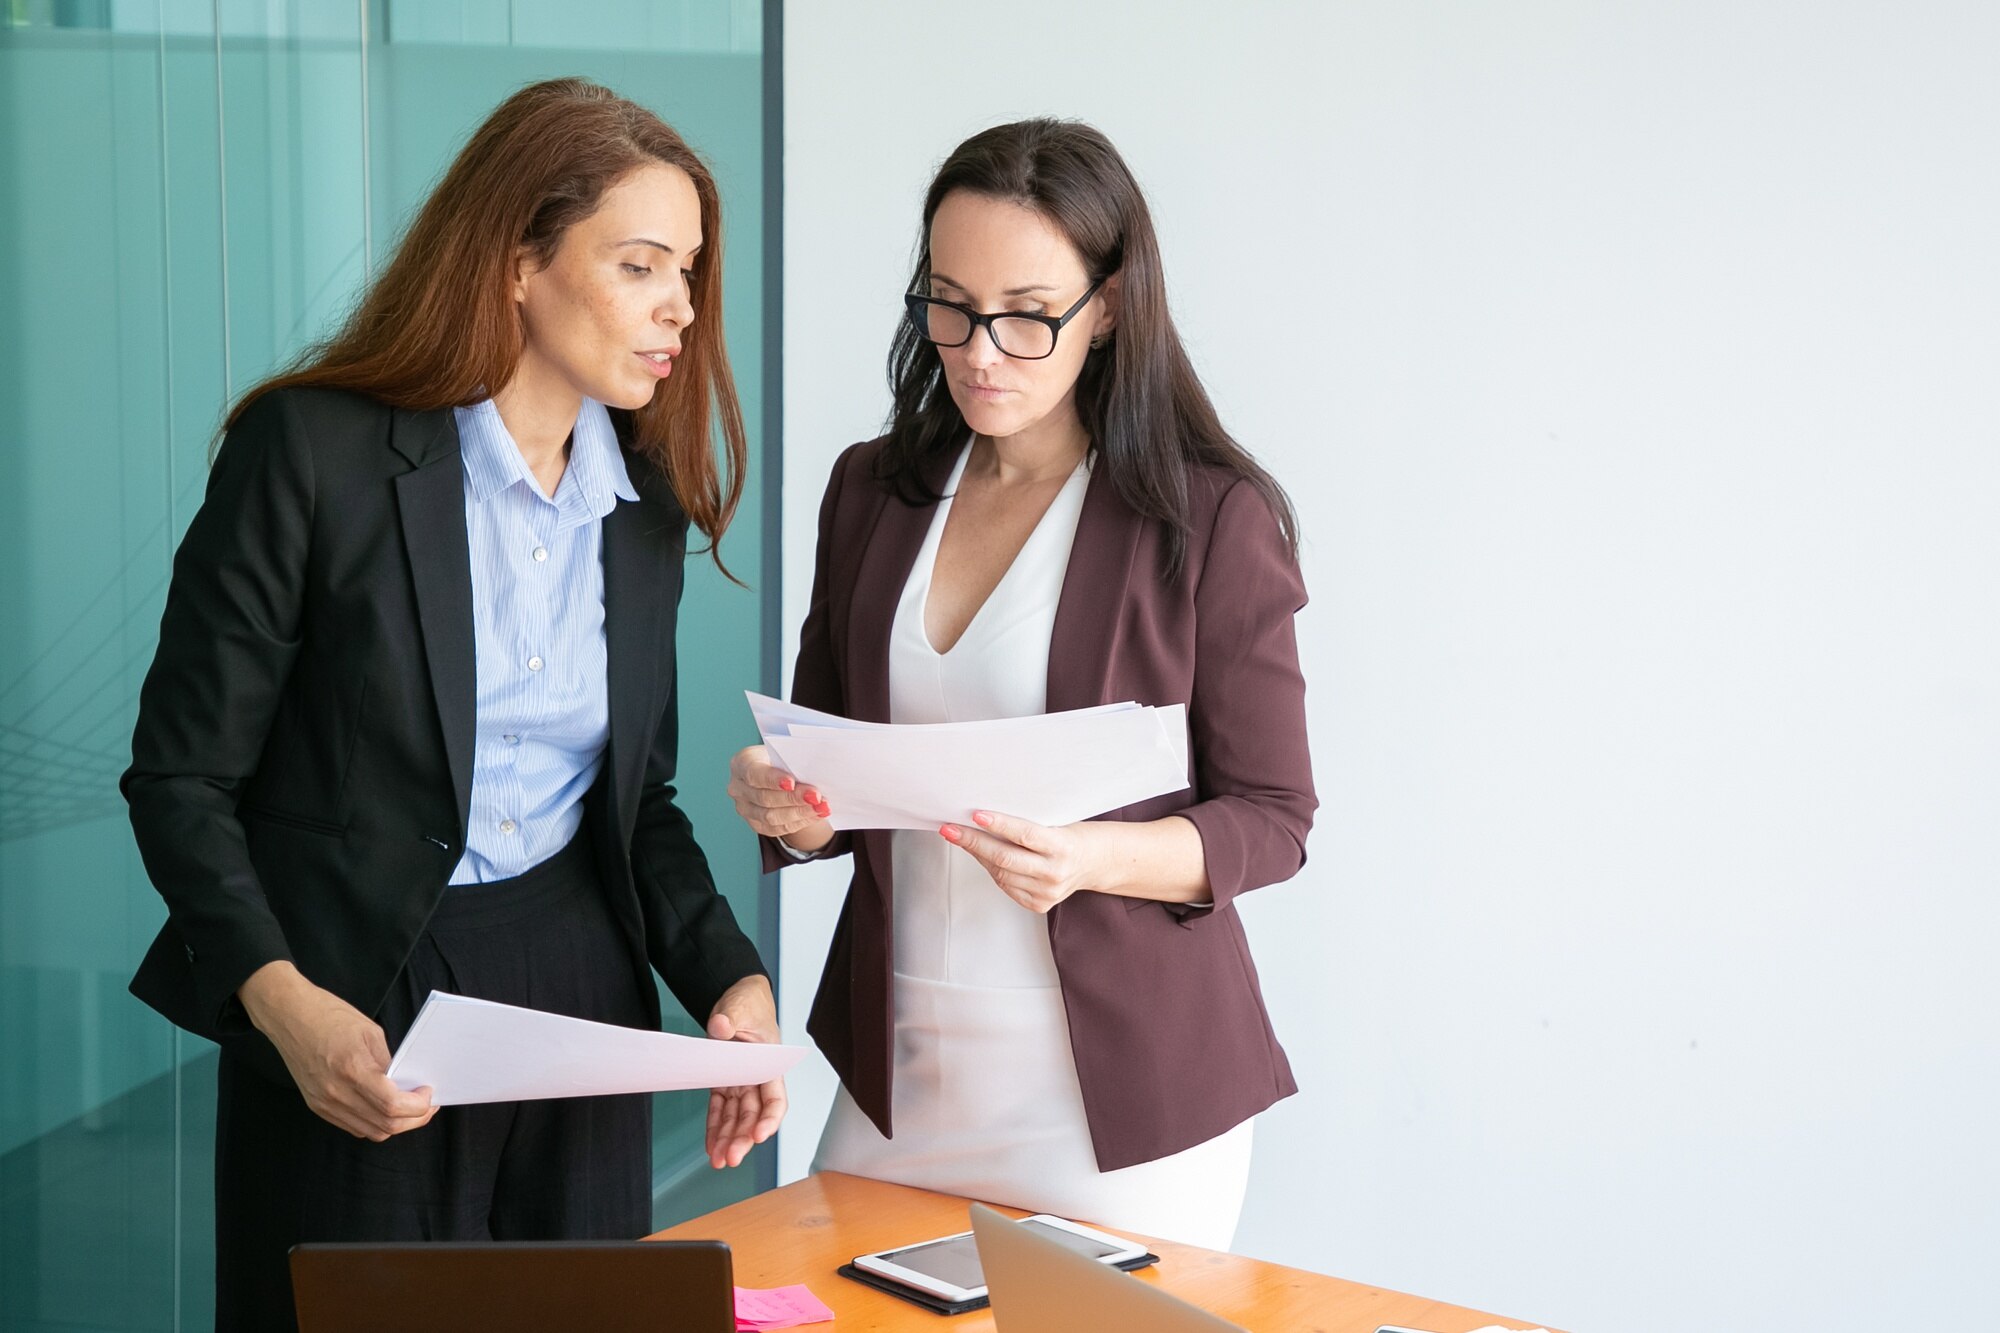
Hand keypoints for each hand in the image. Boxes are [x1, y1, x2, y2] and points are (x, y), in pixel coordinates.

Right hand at [238, 961, 437, 1140]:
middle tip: (426, 1105)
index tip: (429, 1095)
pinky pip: (353, 1126)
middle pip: (385, 1125)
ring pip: (370, 1131)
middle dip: (413, 1119)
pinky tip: (383, 1108)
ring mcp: (324, 1103)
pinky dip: (374, 1122)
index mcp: (352, 1069)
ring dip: (395, 1124)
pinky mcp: (316, 1106)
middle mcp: (336, 1092)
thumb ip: (389, 1063)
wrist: (290, 1016)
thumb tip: (408, 1084)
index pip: (392, 1105)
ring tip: (408, 1108)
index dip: (418, 1106)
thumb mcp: (371, 1032)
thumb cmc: (330, 1016)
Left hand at [704, 974, 786, 1168]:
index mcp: (769, 1063)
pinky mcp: (723, 1083)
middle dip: (743, 1139)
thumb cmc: (748, 1001)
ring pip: (736, 1119)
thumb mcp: (740, 1006)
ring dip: (727, 1140)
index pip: (776, 1098)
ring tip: (717, 1160)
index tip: (759, 1134)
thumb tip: (721, 1027)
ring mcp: (739, 1083)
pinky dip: (715, 1129)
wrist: (736, 997)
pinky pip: (720, 1110)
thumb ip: (731, 1017)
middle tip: (730, 1157)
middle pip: (754, 1116)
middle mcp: (756, 1078)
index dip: (770, 1119)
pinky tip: (710, 1147)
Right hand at [727, 745, 833, 846]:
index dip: (773, 780)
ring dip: (800, 813)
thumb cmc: (781, 758)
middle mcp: (738, 788)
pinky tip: (815, 815)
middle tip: (817, 797)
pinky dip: (799, 822)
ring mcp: (744, 809)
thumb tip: (815, 772)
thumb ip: (793, 760)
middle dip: (794, 798)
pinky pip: (777, 828)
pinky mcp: (756, 824)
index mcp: (742, 763)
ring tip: (821, 807)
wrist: (777, 773)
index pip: (754, 774)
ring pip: (771, 817)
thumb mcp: (784, 751)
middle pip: (765, 798)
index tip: (792, 783)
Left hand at [940, 810, 1097, 913]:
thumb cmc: (1073, 837)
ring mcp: (1047, 892)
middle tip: (951, 829)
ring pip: (1000, 874)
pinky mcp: (1039, 904)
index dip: (998, 825)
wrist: (1095, 862)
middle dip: (973, 842)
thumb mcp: (1056, 825)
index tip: (976, 816)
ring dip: (978, 856)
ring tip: (962, 839)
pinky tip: (984, 858)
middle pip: (1005, 858)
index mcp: (1062, 847)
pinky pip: (1006, 886)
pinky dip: (992, 870)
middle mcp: (1055, 872)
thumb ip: (1026, 828)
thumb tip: (985, 820)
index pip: (1024, 835)